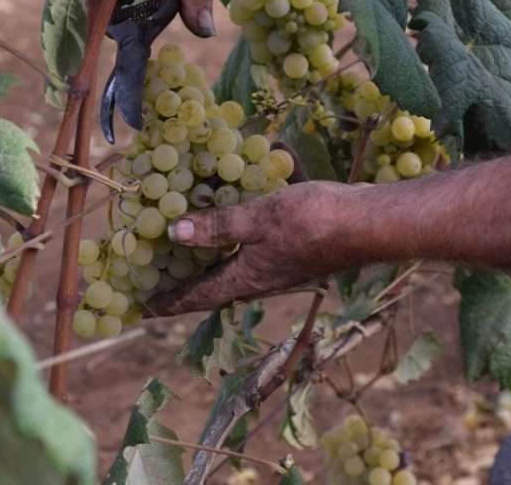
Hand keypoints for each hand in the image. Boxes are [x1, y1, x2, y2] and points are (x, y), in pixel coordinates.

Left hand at [145, 181, 356, 315]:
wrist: (368, 222)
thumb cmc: (313, 223)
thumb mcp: (258, 220)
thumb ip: (218, 226)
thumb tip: (173, 232)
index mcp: (245, 278)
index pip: (197, 296)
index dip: (168, 301)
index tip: (142, 306)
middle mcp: (258, 277)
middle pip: (212, 283)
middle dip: (183, 279)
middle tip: (153, 270)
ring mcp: (278, 263)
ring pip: (233, 262)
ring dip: (209, 255)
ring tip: (185, 239)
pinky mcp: (293, 244)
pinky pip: (254, 242)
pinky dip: (236, 229)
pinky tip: (233, 203)